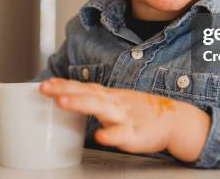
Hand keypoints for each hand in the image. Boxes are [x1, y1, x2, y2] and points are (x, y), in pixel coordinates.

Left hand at [39, 78, 210, 161]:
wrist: (175, 120)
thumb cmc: (142, 113)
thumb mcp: (117, 102)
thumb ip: (96, 100)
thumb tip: (69, 98)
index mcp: (109, 97)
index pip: (83, 87)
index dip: (64, 85)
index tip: (44, 83)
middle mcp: (114, 103)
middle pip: (87, 93)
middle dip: (64, 90)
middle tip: (43, 88)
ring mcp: (125, 116)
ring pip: (100, 108)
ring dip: (80, 104)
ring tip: (61, 102)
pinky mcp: (136, 133)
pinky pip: (121, 134)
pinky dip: (110, 135)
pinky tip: (99, 136)